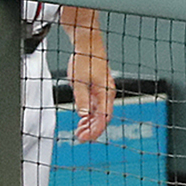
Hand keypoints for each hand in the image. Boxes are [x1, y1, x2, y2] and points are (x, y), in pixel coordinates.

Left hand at [67, 14, 115, 143]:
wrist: (87, 46)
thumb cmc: (85, 60)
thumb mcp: (79, 81)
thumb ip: (81, 99)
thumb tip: (83, 114)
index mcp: (105, 92)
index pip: (103, 117)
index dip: (96, 130)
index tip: (86, 138)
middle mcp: (106, 94)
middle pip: (103, 118)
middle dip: (92, 130)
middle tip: (80, 137)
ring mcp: (102, 92)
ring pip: (99, 114)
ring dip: (90, 124)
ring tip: (79, 131)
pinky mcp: (97, 90)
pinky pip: (96, 107)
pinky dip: (89, 116)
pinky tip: (82, 120)